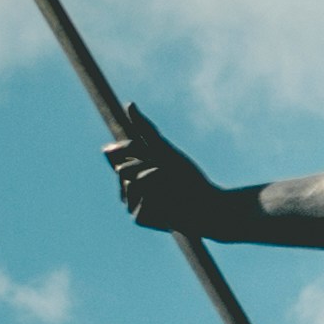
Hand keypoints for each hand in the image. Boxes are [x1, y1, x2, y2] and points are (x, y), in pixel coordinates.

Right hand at [106, 110, 228, 235]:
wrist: (209, 204)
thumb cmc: (190, 177)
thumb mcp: (164, 149)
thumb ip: (145, 129)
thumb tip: (129, 104)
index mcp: (131, 172)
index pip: (114, 155)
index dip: (124, 149)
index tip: (142, 148)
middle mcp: (128, 188)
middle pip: (121, 168)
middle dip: (145, 164)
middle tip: (166, 171)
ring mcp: (132, 204)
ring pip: (129, 182)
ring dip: (152, 178)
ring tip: (171, 185)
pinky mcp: (139, 218)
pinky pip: (138, 200)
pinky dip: (156, 196)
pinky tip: (169, 202)